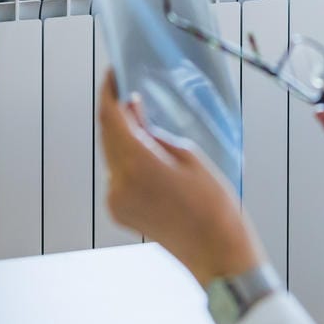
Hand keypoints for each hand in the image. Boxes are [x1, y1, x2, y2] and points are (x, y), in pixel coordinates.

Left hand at [96, 71, 264, 285]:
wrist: (217, 251)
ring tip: (142, 119)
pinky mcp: (118, 211)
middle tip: (129, 89)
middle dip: (115, 111)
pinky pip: (116, 174)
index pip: (110, 117)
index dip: (108, 91)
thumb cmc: (213, 202)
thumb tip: (132, 109)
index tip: (113, 72)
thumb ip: (153, 131)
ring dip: (121, 135)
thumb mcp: (188, 155)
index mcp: (137, 164)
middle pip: (107, 135)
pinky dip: (126, 158)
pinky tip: (146, 151)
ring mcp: (115, 200)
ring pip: (111, 155)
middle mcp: (118, 183)